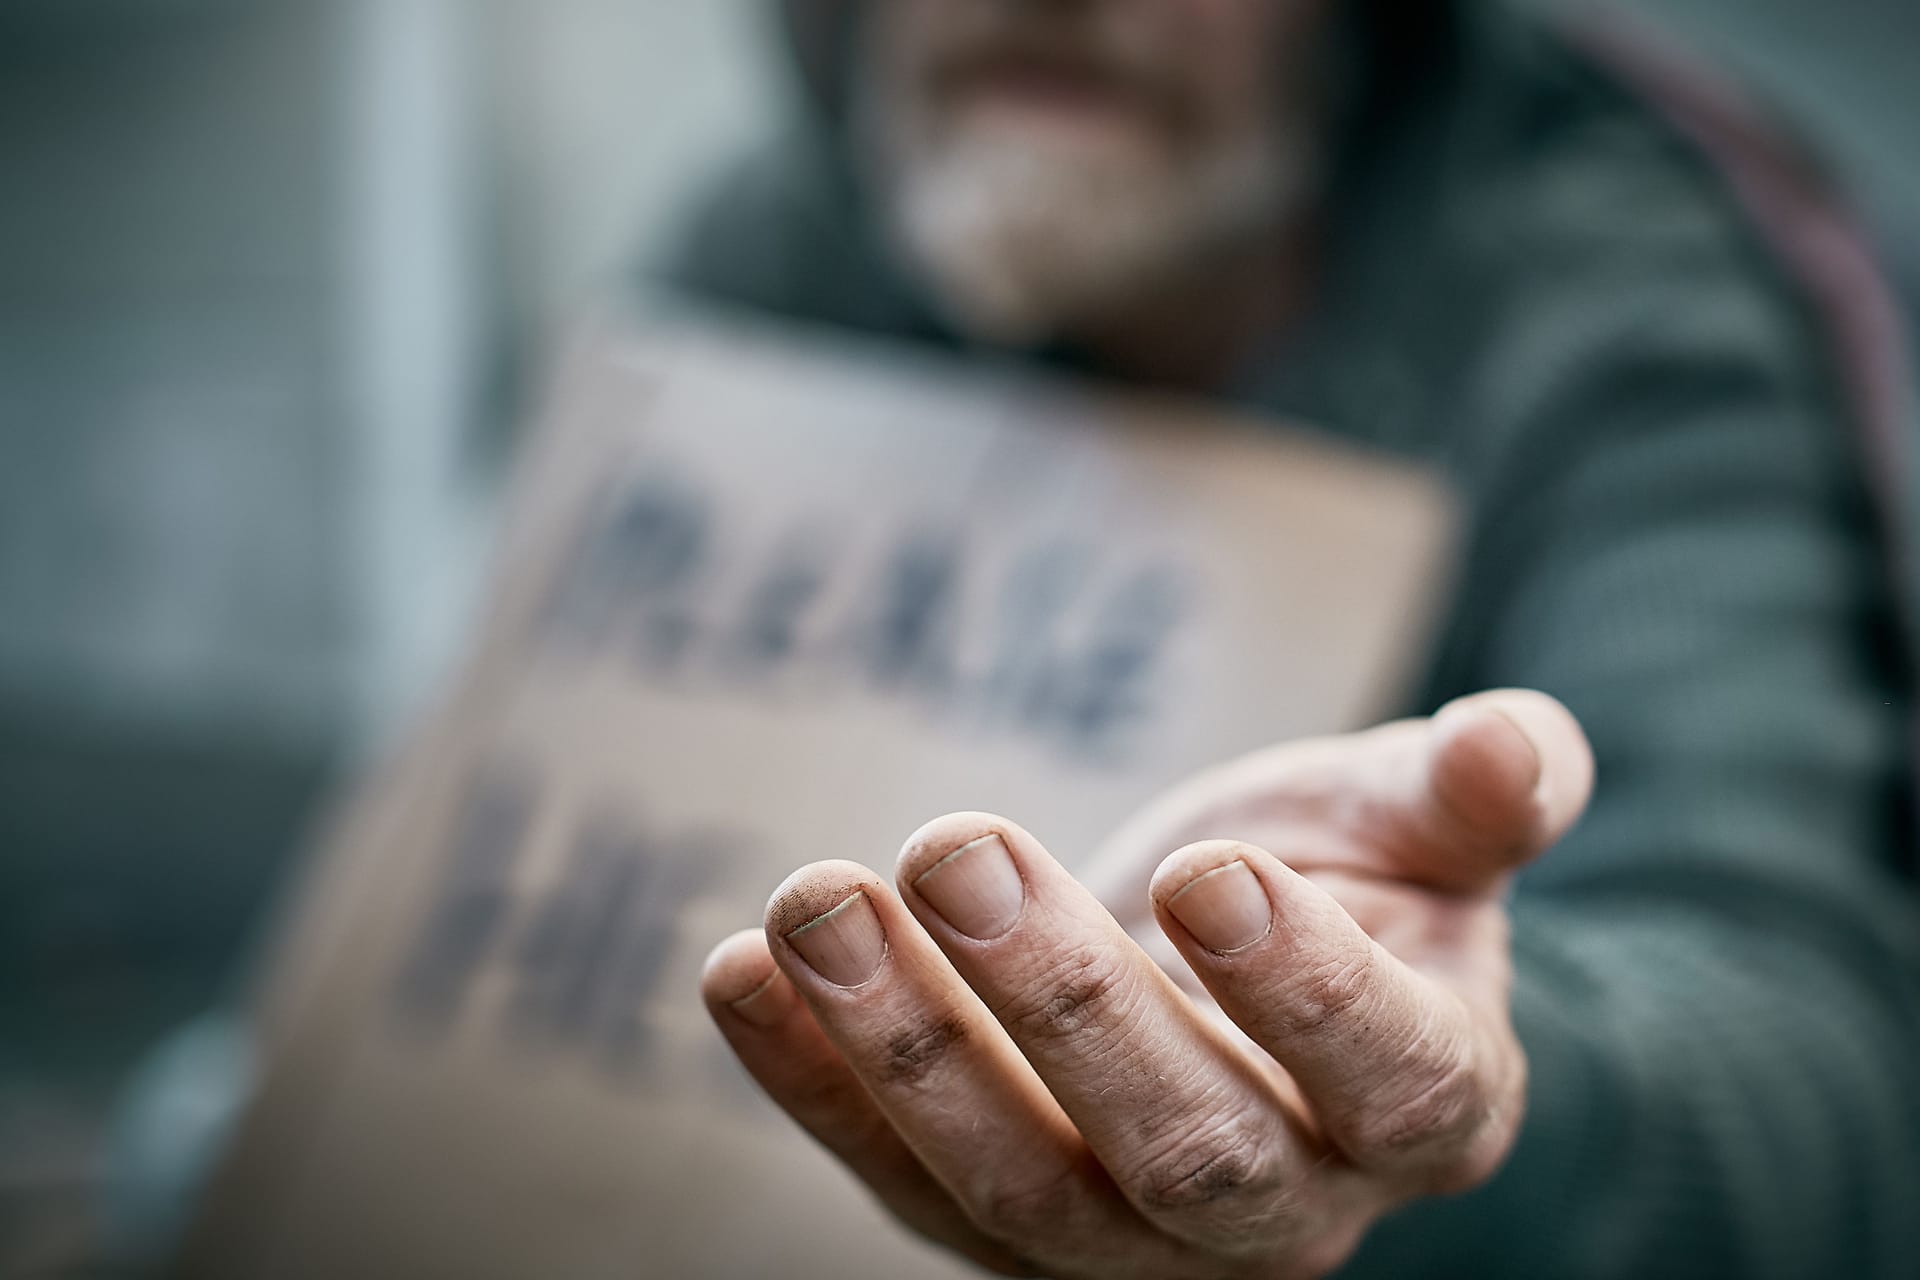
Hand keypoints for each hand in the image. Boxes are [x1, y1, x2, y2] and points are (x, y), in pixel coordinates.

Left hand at [700, 690, 1592, 1277]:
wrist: (1227, 955)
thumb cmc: (1342, 878)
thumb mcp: (1410, 820)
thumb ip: (1472, 790)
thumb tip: (1518, 746)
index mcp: (1429, 1100)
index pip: (1389, 1077)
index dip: (1306, 991)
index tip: (1205, 868)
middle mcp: (1291, 1207)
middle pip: (1187, 1152)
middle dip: (1062, 1005)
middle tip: (953, 845)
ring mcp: (1134, 1242)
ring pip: (1024, 1192)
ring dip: (905, 1050)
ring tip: (810, 903)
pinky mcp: (1001, 1224)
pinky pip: (901, 1182)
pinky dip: (814, 1084)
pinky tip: (735, 972)